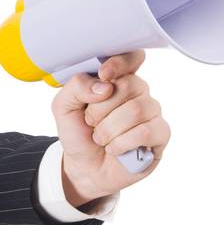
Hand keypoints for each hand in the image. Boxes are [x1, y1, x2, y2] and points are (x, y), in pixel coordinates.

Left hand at [51, 50, 171, 205]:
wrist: (84, 167)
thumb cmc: (78, 132)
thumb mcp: (63, 107)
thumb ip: (75, 87)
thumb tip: (103, 85)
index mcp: (117, 80)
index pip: (132, 57)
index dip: (120, 63)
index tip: (103, 74)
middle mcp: (139, 92)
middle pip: (129, 85)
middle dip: (100, 109)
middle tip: (91, 122)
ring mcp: (152, 113)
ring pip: (137, 110)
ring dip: (109, 129)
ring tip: (101, 138)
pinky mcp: (160, 135)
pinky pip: (146, 131)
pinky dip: (122, 143)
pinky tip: (115, 149)